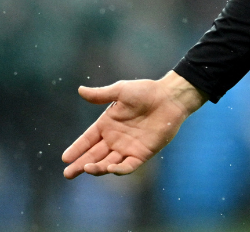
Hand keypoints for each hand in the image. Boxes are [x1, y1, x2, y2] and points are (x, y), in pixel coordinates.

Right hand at [62, 71, 206, 178]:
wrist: (171, 97)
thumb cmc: (146, 91)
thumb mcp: (121, 91)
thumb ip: (101, 94)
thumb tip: (80, 90)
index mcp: (107, 124)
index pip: (87, 140)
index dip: (77, 149)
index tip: (65, 158)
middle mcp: (115, 138)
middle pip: (94, 155)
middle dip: (80, 165)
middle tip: (68, 174)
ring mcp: (128, 147)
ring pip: (108, 162)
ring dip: (97, 168)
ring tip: (86, 169)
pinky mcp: (143, 153)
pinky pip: (129, 165)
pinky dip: (119, 169)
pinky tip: (110, 168)